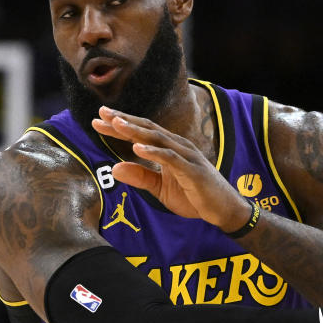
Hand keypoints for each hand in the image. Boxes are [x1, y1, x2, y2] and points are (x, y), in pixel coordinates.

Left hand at [91, 106, 251, 230]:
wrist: (223, 210)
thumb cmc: (194, 197)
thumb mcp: (160, 189)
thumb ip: (140, 177)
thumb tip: (114, 169)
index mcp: (169, 149)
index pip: (142, 133)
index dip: (121, 126)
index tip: (98, 120)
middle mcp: (178, 147)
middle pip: (147, 129)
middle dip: (124, 121)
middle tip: (101, 113)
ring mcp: (186, 157)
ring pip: (158, 139)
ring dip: (136, 131)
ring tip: (116, 124)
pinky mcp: (193, 170)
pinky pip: (171, 158)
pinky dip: (154, 153)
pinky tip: (137, 149)